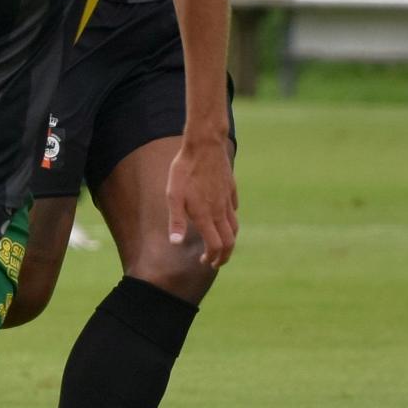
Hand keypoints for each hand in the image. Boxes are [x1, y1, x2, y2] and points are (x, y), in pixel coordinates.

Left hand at [165, 135, 237, 267]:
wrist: (204, 145)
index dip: (212, 258)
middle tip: (216, 262)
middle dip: (224, 256)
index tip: (205, 262)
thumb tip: (175, 243)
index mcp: (205, 215)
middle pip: (229, 241)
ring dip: (229, 240)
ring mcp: (227, 199)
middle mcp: (220, 211)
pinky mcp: (230, 188)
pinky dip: (231, 220)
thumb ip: (175, 220)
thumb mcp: (173, 195)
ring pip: (234, 226)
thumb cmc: (184, 170)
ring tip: (221, 245)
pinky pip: (234, 209)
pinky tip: (224, 217)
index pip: (215, 245)